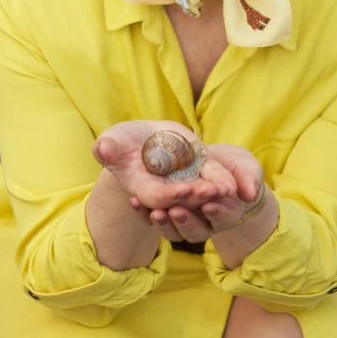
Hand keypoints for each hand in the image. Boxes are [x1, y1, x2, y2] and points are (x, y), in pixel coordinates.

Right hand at [92, 120, 236, 212]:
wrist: (141, 138)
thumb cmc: (121, 142)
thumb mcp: (113, 140)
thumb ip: (108, 146)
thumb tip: (102, 148)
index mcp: (142, 188)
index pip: (156, 197)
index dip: (169, 195)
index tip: (183, 189)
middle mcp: (166, 189)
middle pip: (183, 200)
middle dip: (196, 198)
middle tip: (209, 192)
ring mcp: (184, 180)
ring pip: (201, 193)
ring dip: (214, 193)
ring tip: (226, 190)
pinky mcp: (199, 168)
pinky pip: (212, 176)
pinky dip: (222, 180)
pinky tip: (234, 184)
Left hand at [130, 144, 264, 242]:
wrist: (211, 164)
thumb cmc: (234, 168)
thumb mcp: (246, 168)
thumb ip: (250, 178)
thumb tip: (250, 193)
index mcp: (225, 212)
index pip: (221, 216)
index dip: (216, 213)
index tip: (210, 205)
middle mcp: (203, 222)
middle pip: (194, 229)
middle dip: (186, 220)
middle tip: (177, 211)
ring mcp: (183, 219)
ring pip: (173, 230)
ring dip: (164, 223)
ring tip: (155, 212)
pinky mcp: (164, 212)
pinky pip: (153, 218)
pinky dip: (143, 213)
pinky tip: (134, 202)